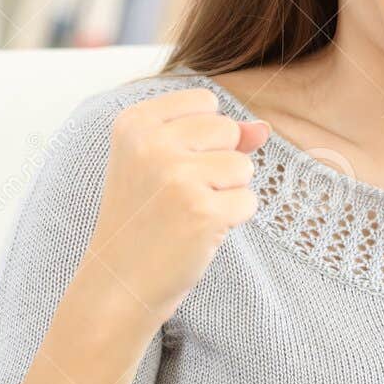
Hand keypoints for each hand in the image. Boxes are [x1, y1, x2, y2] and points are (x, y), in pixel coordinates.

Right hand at [78, 88, 269, 335]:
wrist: (119, 282)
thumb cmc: (146, 219)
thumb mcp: (165, 164)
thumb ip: (215, 137)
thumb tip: (264, 127)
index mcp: (135, 123)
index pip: (205, 101)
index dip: (204, 137)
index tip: (171, 165)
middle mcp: (151, 144)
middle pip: (227, 129)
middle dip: (218, 163)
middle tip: (179, 195)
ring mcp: (177, 177)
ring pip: (243, 166)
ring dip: (227, 193)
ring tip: (188, 213)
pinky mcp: (202, 212)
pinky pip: (249, 201)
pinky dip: (232, 220)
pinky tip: (198, 233)